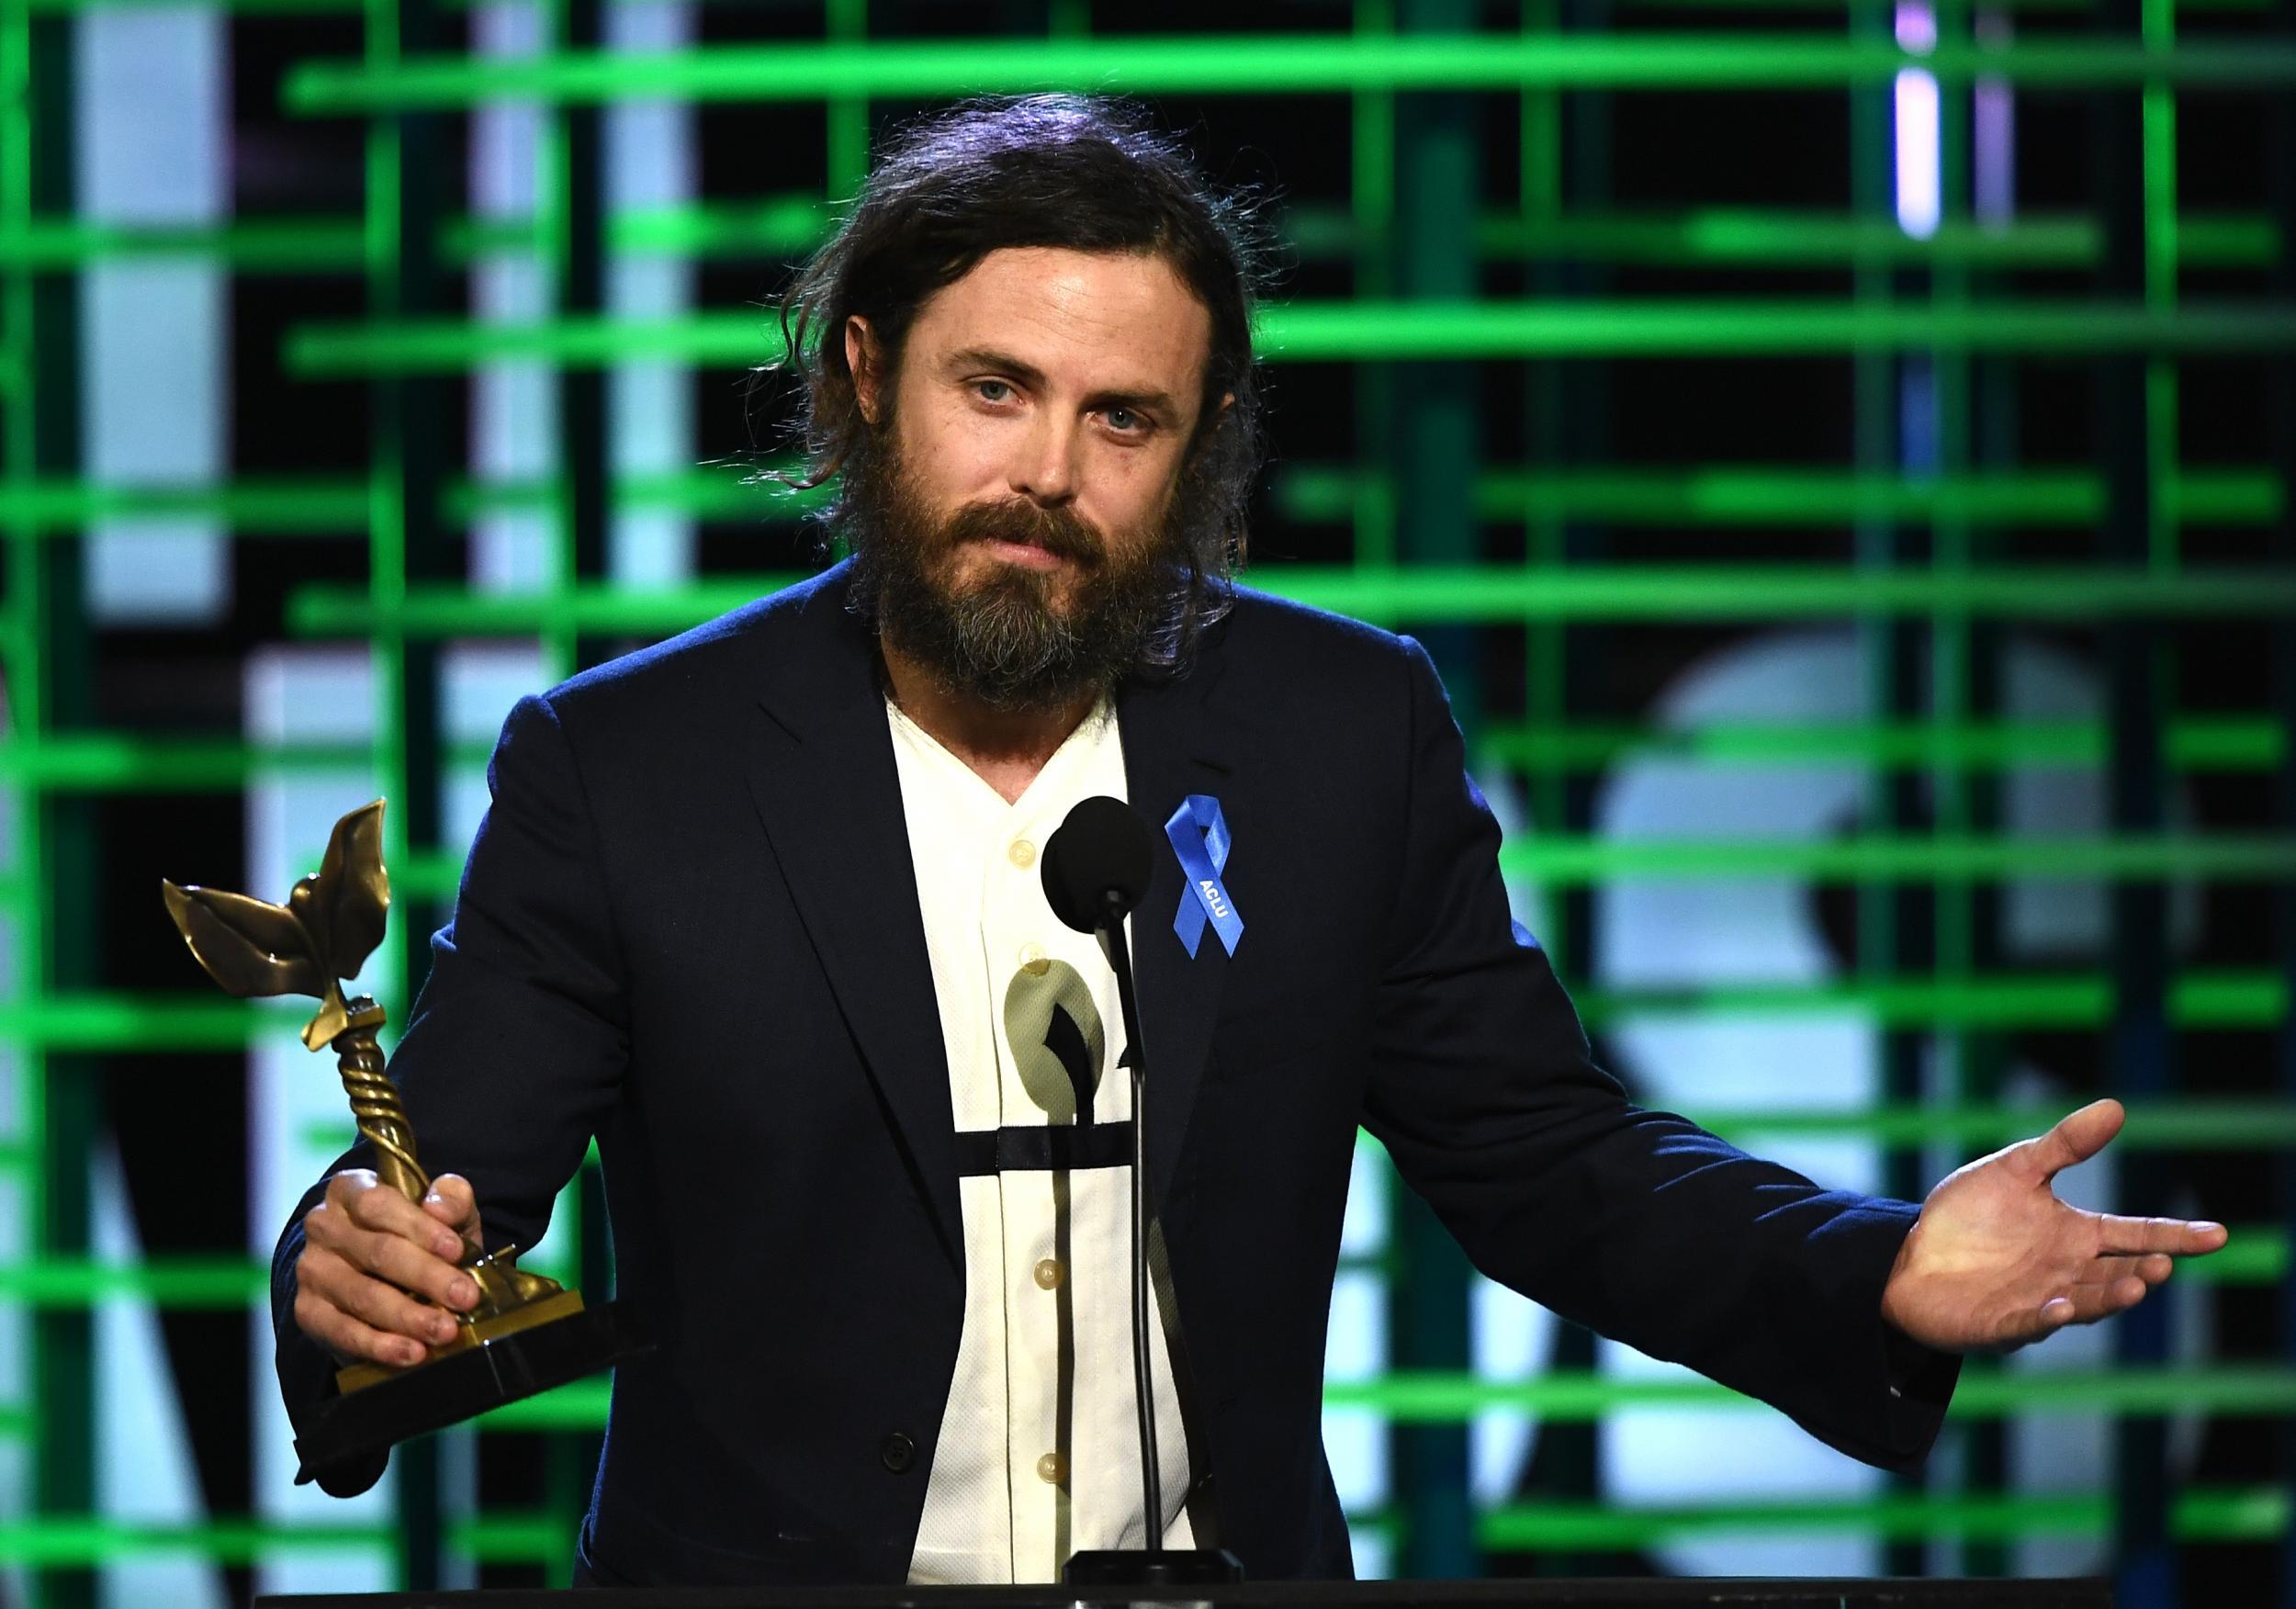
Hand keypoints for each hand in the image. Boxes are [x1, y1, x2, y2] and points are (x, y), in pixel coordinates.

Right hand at [294, 1170, 486, 1368]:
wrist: (380, 1273)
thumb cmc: (418, 1234)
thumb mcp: (443, 1210)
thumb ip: (451, 1199)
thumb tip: (439, 1208)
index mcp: (350, 1190)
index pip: (380, 1203)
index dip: (420, 1227)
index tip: (457, 1250)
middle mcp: (323, 1226)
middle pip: (377, 1251)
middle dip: (427, 1277)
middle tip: (466, 1298)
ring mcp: (312, 1270)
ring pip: (362, 1295)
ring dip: (408, 1316)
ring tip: (446, 1331)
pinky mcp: (307, 1311)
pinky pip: (342, 1331)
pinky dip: (380, 1345)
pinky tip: (412, 1353)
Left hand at [1880, 1099, 2226, 1353]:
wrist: (1908, 1253)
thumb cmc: (1968, 1216)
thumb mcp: (2015, 1170)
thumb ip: (2065, 1145)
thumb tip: (2116, 1107)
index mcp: (2074, 1237)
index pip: (2134, 1235)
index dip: (2174, 1236)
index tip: (2216, 1235)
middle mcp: (2065, 1274)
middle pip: (2116, 1274)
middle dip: (2141, 1271)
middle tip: (2162, 1263)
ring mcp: (2036, 1303)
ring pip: (2083, 1305)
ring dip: (2108, 1298)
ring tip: (2136, 1286)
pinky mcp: (1997, 1325)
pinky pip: (2024, 1325)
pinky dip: (2042, 1319)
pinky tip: (2058, 1309)